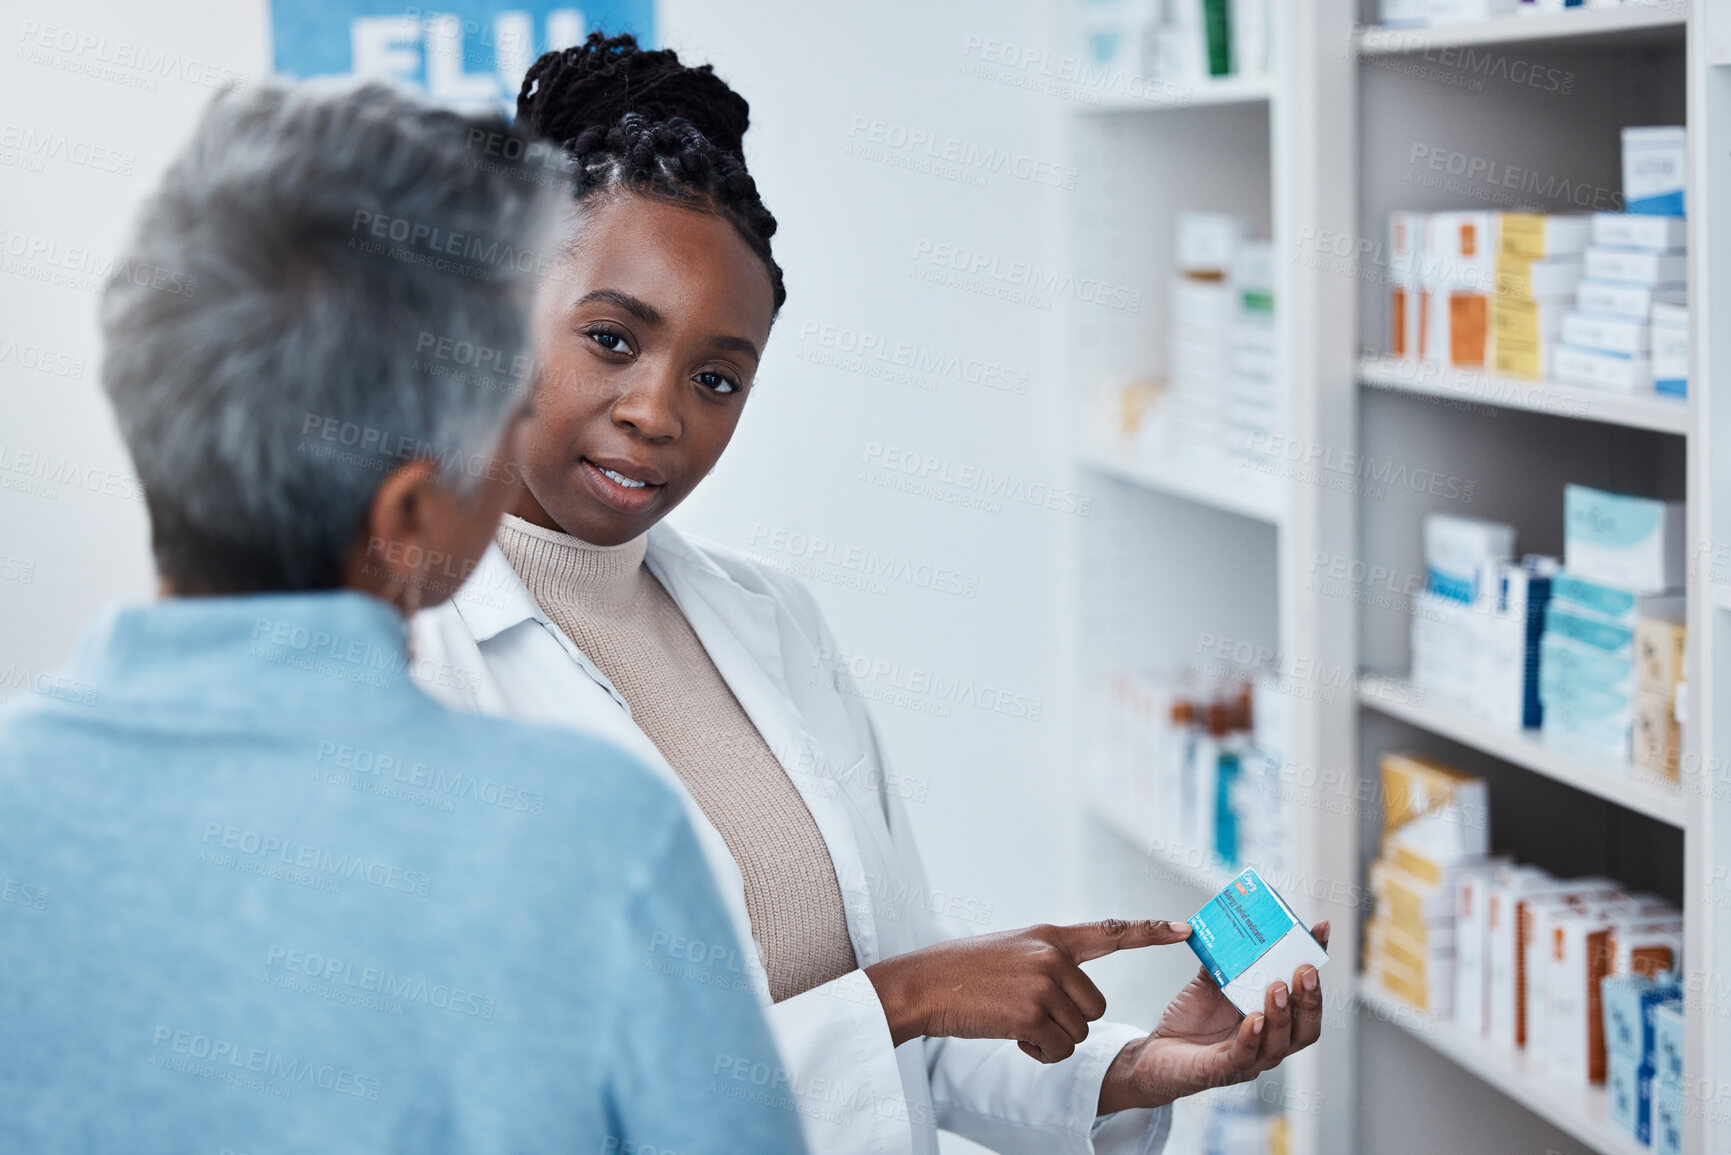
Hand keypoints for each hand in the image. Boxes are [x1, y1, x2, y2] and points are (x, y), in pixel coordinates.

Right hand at [864, 919, 1192, 1061]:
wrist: (922, 985)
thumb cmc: (961, 972)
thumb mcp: (1012, 950)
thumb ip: (1047, 961)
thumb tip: (1073, 990)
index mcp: (1049, 935)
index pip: (1110, 931)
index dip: (1151, 931)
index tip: (1186, 928)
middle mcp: (1051, 955)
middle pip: (1096, 1005)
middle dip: (1071, 1021)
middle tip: (1031, 1017)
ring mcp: (1042, 984)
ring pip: (1080, 1031)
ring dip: (1052, 1039)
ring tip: (1015, 1024)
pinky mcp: (1031, 1015)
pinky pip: (1059, 1049)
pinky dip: (1039, 1052)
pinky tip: (1012, 1037)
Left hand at [1097, 921, 1329, 1113]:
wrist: (1157, 1053)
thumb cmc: (1190, 1021)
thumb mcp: (1209, 983)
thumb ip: (1225, 960)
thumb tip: (1234, 926)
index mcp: (1272, 1019)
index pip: (1305, 996)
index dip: (1316, 964)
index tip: (1321, 930)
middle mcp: (1269, 1041)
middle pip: (1306, 1027)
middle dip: (1310, 999)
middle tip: (1305, 969)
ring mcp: (1249, 1059)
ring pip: (1280, 1044)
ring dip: (1283, 1016)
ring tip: (1278, 988)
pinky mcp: (1221, 1069)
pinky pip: (1243, 1056)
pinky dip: (1251, 1038)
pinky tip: (1254, 1019)